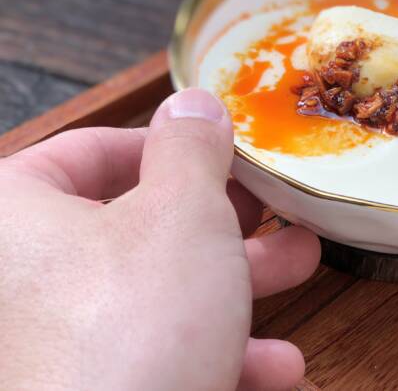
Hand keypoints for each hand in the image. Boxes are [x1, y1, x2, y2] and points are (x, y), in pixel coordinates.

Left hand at [0, 88, 319, 390]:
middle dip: (221, 221)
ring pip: (151, 297)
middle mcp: (20, 283)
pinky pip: (151, 359)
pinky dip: (213, 355)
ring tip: (298, 271)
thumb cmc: (131, 330)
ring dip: (234, 288)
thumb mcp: (184, 212)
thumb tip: (193, 104)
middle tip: (270, 211)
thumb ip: (192, 146)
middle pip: (131, 228)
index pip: (84, 152)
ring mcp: (48, 349)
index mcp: (15, 218)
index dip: (163, 145)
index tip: (220, 154)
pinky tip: (273, 368)